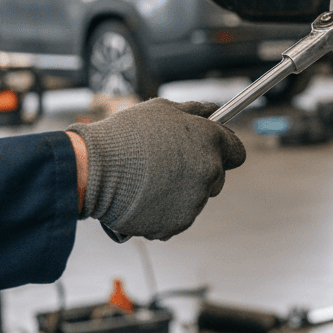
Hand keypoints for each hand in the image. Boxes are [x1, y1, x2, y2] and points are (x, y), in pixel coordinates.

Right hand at [66, 98, 245, 240]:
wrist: (94, 170)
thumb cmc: (126, 136)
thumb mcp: (163, 109)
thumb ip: (196, 111)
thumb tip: (213, 112)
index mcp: (211, 141)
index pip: (237, 151)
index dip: (224, 150)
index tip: (211, 150)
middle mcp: (209, 171)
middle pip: (217, 176)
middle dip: (200, 171)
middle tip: (170, 164)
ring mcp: (195, 200)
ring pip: (196, 197)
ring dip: (181, 191)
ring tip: (150, 180)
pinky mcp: (178, 222)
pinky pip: (178, 216)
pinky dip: (165, 211)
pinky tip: (145, 197)